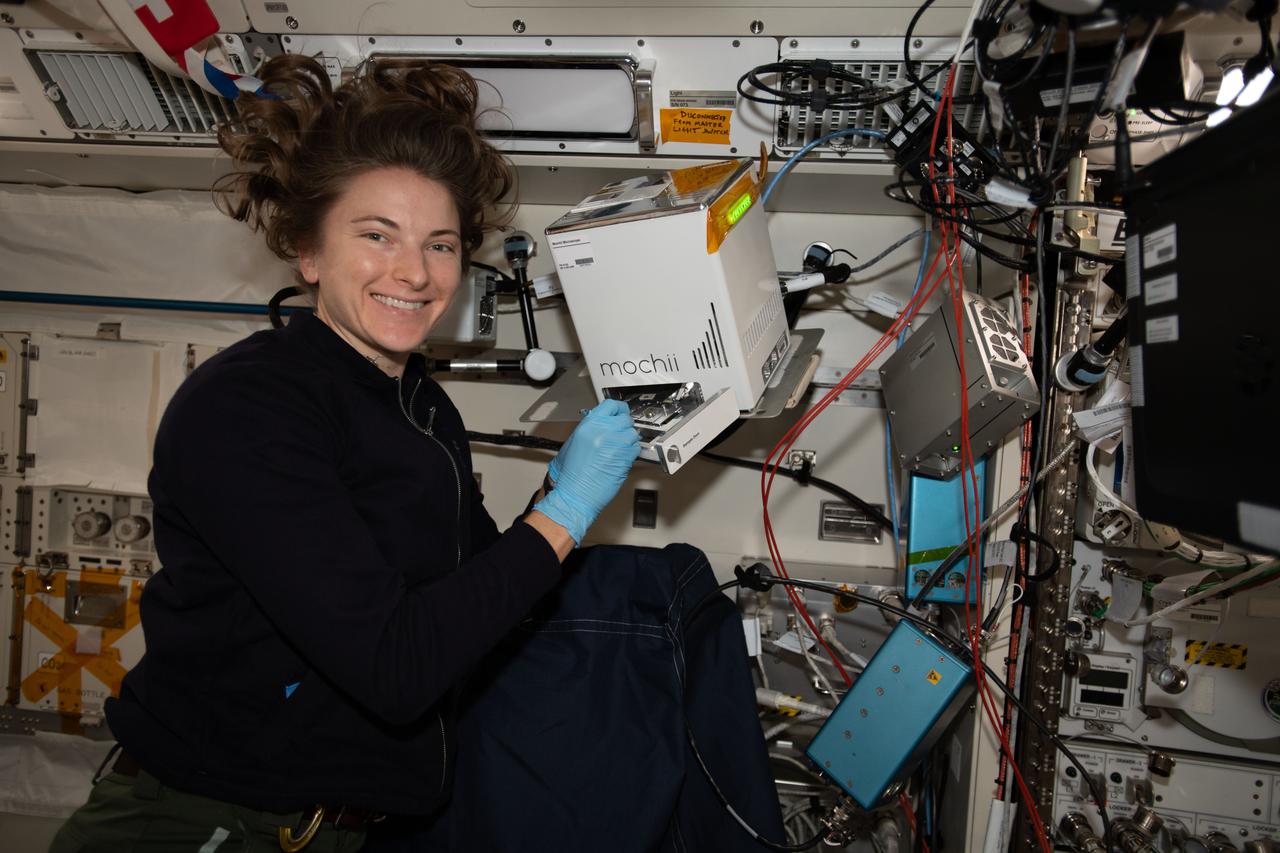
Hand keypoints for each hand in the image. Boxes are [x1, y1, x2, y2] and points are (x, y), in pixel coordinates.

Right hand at [534, 399, 640, 543]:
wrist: (574, 494)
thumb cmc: (570, 475)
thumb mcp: (574, 443)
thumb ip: (590, 429)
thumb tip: (602, 424)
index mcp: (589, 425)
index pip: (611, 405)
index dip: (618, 409)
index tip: (621, 412)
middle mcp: (603, 431)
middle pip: (625, 418)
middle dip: (624, 427)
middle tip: (619, 435)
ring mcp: (616, 444)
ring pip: (633, 434)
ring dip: (629, 441)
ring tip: (618, 450)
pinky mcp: (625, 458)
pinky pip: (636, 449)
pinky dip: (631, 453)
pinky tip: (620, 459)